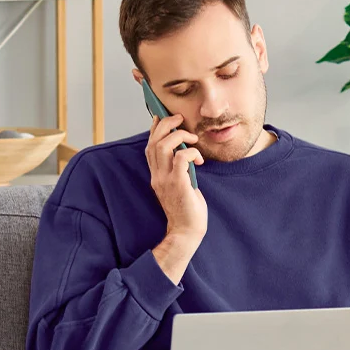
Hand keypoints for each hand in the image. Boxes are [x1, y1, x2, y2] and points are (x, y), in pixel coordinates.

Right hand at [146, 113, 206, 246]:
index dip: (155, 128)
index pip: (149, 146)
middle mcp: (157, 176)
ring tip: (193, 139)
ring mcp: (165, 180)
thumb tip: (185, 152)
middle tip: (180, 120)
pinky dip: (191, 152)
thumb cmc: (187, 210)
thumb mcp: (179, 185)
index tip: (164, 117)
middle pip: (154, 141)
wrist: (186, 232)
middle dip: (166, 124)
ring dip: (180, 136)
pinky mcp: (178, 184)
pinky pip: (182, 158)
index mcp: (156, 175)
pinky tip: (200, 158)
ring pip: (164, 146)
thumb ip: (178, 170)